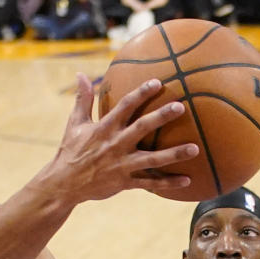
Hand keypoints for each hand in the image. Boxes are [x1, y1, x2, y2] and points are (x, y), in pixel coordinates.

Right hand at [42, 74, 196, 201]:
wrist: (64, 184)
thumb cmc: (70, 151)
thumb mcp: (74, 124)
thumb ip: (82, 99)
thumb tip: (80, 74)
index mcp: (104, 128)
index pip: (125, 106)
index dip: (141, 93)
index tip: (158, 83)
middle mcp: (115, 145)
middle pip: (142, 128)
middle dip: (162, 117)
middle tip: (181, 107)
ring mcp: (122, 165)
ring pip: (152, 159)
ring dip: (174, 154)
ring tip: (195, 148)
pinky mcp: (125, 182)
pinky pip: (150, 183)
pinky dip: (168, 183)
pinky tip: (187, 181)